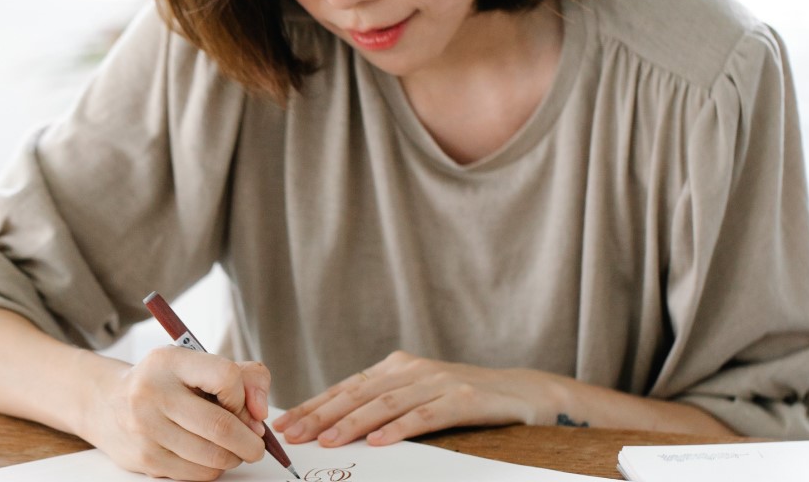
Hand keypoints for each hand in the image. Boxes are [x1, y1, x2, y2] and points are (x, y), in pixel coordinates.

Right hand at [82, 346, 271, 480]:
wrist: (108, 402)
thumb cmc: (166, 381)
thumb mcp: (197, 363)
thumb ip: (242, 376)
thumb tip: (259, 414)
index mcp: (171, 361)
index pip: (226, 377)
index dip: (245, 397)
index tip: (248, 407)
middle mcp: (154, 393)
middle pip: (220, 426)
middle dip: (249, 441)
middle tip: (256, 445)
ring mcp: (146, 429)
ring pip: (211, 456)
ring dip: (233, 458)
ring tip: (234, 449)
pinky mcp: (145, 459)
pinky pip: (195, 474)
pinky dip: (213, 469)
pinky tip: (210, 456)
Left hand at [272, 350, 565, 446]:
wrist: (523, 393)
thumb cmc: (464, 400)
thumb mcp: (419, 397)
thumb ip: (385, 406)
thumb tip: (336, 428)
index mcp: (397, 367)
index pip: (347, 387)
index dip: (314, 405)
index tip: (286, 423)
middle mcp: (413, 369)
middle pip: (358, 394)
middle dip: (321, 415)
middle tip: (293, 435)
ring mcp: (438, 382)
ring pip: (385, 404)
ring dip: (351, 423)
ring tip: (325, 440)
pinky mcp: (462, 399)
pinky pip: (424, 416)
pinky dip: (399, 429)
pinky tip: (378, 443)